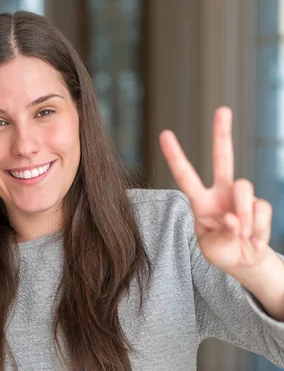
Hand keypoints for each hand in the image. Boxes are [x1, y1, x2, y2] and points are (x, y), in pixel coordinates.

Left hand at [159, 106, 273, 272]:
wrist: (245, 262)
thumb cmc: (222, 251)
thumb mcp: (212, 247)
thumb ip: (222, 233)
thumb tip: (236, 219)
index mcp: (200, 200)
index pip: (185, 174)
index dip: (175, 155)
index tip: (164, 133)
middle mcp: (220, 192)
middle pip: (223, 158)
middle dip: (222, 133)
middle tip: (222, 109)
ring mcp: (241, 196)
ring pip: (245, 188)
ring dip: (245, 214)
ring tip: (242, 235)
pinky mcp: (260, 204)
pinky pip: (261, 209)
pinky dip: (257, 228)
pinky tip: (252, 238)